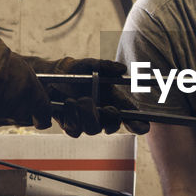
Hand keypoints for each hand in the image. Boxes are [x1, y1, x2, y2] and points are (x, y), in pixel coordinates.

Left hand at [27, 56, 148, 135]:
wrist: (52, 76)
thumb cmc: (77, 70)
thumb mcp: (92, 65)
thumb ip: (106, 66)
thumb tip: (122, 69)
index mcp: (113, 101)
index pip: (130, 117)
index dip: (138, 125)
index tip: (143, 127)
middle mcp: (101, 114)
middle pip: (112, 127)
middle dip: (110, 119)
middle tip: (107, 108)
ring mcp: (85, 121)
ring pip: (93, 130)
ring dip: (87, 115)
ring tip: (79, 100)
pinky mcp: (70, 125)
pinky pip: (74, 131)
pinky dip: (71, 117)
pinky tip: (67, 104)